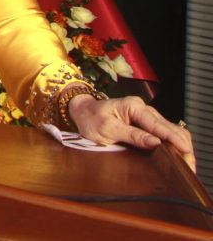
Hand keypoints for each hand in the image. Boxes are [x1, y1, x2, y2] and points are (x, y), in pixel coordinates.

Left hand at [69, 93, 195, 171]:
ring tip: (188, 164)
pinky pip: (165, 132)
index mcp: (133, 107)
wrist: (83, 112)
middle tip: (190, 166)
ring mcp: (147, 115)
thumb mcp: (106, 129)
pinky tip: (179, 156)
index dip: (175, 140)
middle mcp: (143, 109)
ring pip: (171, 130)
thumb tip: (156, 142)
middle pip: (170, 127)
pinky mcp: (147, 123)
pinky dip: (175, 144)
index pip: (159, 125)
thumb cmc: (91, 120)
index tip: (187, 152)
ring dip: (181, 146)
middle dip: (183, 146)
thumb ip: (131, 135)